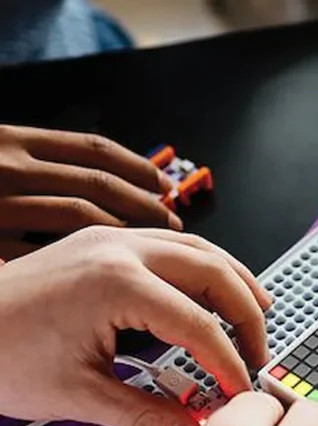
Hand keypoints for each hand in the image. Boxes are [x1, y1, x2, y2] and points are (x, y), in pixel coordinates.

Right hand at [0, 125, 181, 258]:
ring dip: (122, 230)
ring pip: (79, 216)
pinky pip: (44, 251)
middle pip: (98, 183)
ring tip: (148, 243)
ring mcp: (0, 204)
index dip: (138, 167)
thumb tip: (98, 177)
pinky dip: (79, 256)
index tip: (165, 185)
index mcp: (15, 140)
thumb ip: (38, 160)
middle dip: (144, 203)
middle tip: (172, 220)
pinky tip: (103, 265)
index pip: (95, 149)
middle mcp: (11, 168)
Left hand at [0, 226, 271, 425]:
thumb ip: (147, 414)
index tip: (240, 391)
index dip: (228, 362)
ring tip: (257, 317)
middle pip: (215, 272)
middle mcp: (120, 249)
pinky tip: (212, 293)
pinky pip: (173, 244)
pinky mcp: (103, 240)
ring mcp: (111, 238)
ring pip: (200, 248)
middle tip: (259, 354)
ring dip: (234, 283)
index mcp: (116, 284)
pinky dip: (204, 268)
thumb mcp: (78, 396)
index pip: (198, 324)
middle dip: (247, 315)